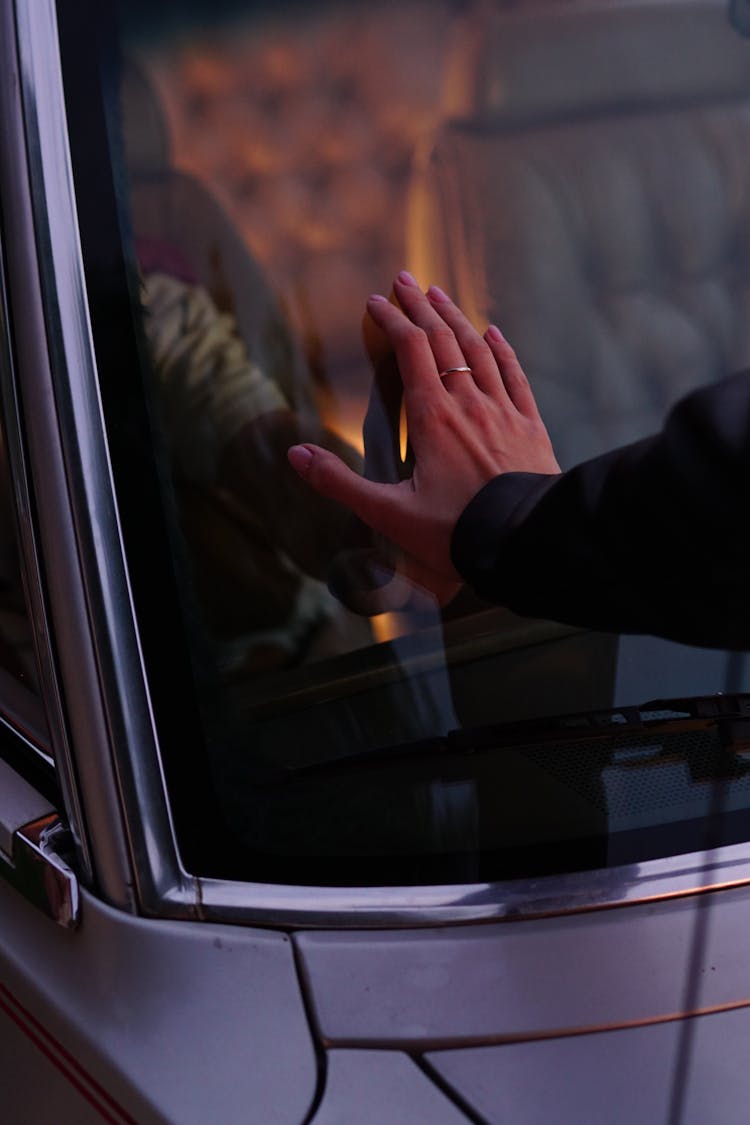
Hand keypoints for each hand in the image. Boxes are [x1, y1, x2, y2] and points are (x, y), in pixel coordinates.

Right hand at [288, 271, 560, 598]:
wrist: (525, 544)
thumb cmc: (457, 534)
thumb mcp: (389, 514)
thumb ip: (340, 482)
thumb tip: (296, 454)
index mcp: (432, 418)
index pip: (410, 351)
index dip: (392, 320)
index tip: (375, 301)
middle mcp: (469, 403)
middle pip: (443, 340)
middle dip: (421, 307)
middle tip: (406, 280)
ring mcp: (503, 412)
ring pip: (478, 351)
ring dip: (457, 319)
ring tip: (440, 296)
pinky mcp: (530, 428)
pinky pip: (514, 376)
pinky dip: (501, 350)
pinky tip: (493, 334)